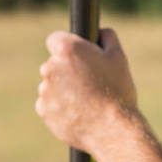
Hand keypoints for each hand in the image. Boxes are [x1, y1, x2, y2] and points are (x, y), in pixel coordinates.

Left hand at [35, 27, 137, 156]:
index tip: (77, 56)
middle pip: (54, 64)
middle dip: (66, 71)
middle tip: (88, 83)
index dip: (68, 47)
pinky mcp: (43, 110)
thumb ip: (107, 37)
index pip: (55, 39)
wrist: (112, 130)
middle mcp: (50, 67)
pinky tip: (78, 113)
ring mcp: (44, 90)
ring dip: (63, 90)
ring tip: (86, 101)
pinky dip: (59, 108)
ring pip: (51, 85)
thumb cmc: (117, 92)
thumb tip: (101, 31)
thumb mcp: (119, 57)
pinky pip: (49, 105)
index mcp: (67, 50)